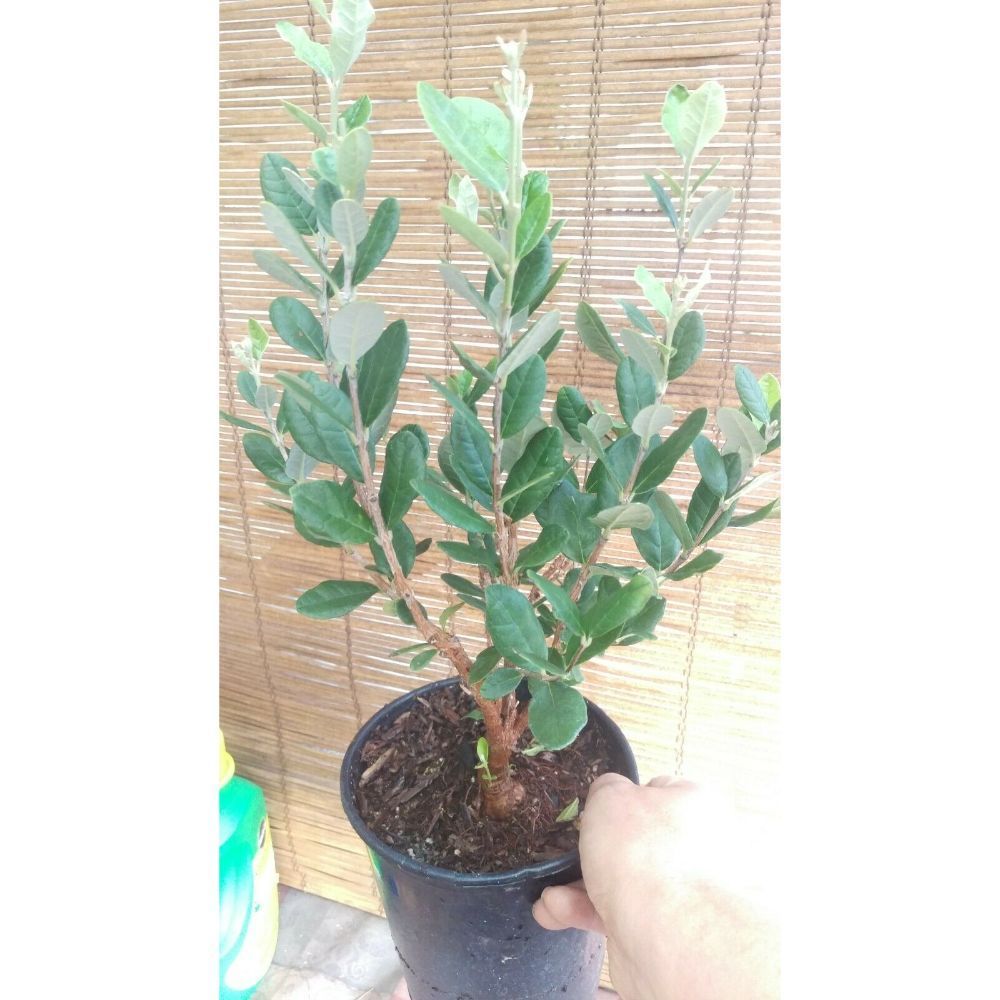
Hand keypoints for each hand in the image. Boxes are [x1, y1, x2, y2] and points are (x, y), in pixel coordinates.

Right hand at [532, 773, 778, 999]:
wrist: (670, 939)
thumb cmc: (646, 854)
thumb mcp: (611, 797)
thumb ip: (606, 789)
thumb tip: (609, 794)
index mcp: (693, 804)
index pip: (657, 792)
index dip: (622, 798)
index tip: (595, 809)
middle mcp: (694, 847)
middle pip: (635, 841)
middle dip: (592, 850)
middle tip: (565, 854)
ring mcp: (682, 893)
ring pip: (622, 881)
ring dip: (579, 885)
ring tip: (551, 895)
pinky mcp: (664, 931)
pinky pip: (619, 914)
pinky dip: (586, 912)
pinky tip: (556, 912)